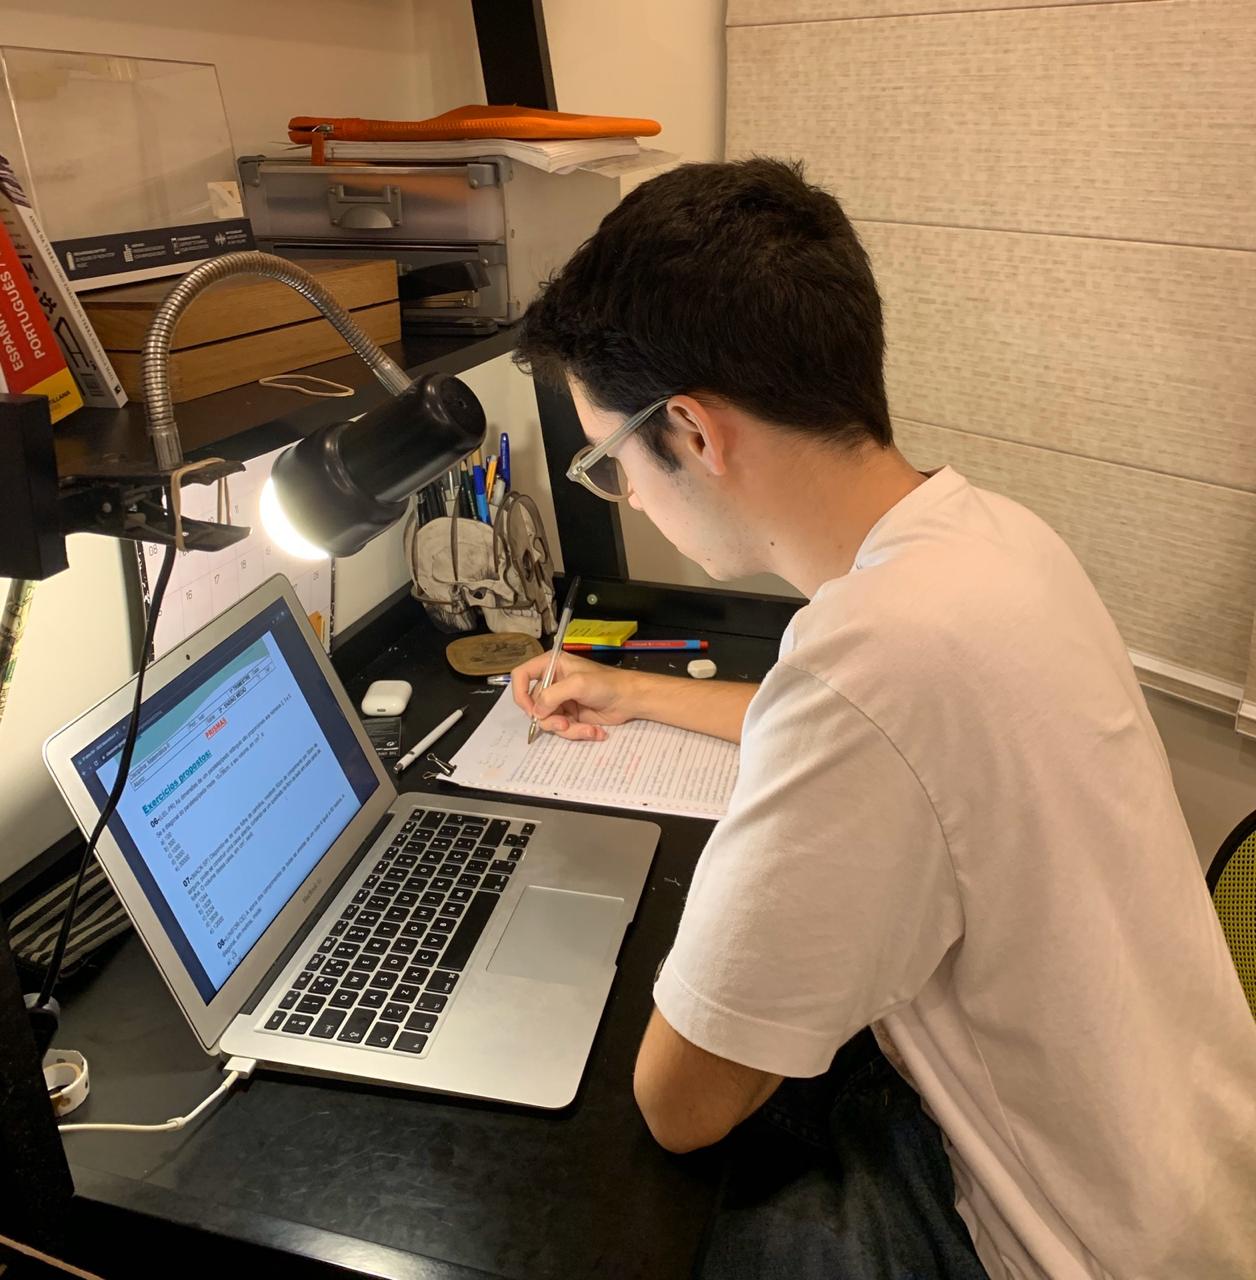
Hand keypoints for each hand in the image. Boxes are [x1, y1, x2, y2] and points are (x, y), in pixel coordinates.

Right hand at [510, 650, 642, 740]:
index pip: (521, 676)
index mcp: (551, 665)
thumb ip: (552, 695)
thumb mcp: (578, 684)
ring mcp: (561, 701)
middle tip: (565, 723)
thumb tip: (536, 713)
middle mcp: (552, 682)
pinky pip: (563, 729)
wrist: (630, 699)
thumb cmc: (607, 683)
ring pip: (549, 721)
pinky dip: (578, 732)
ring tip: (586, 729)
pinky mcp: (570, 716)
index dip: (520, 694)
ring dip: (568, 729)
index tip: (530, 710)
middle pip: (534, 705)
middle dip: (550, 718)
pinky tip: (594, 731)